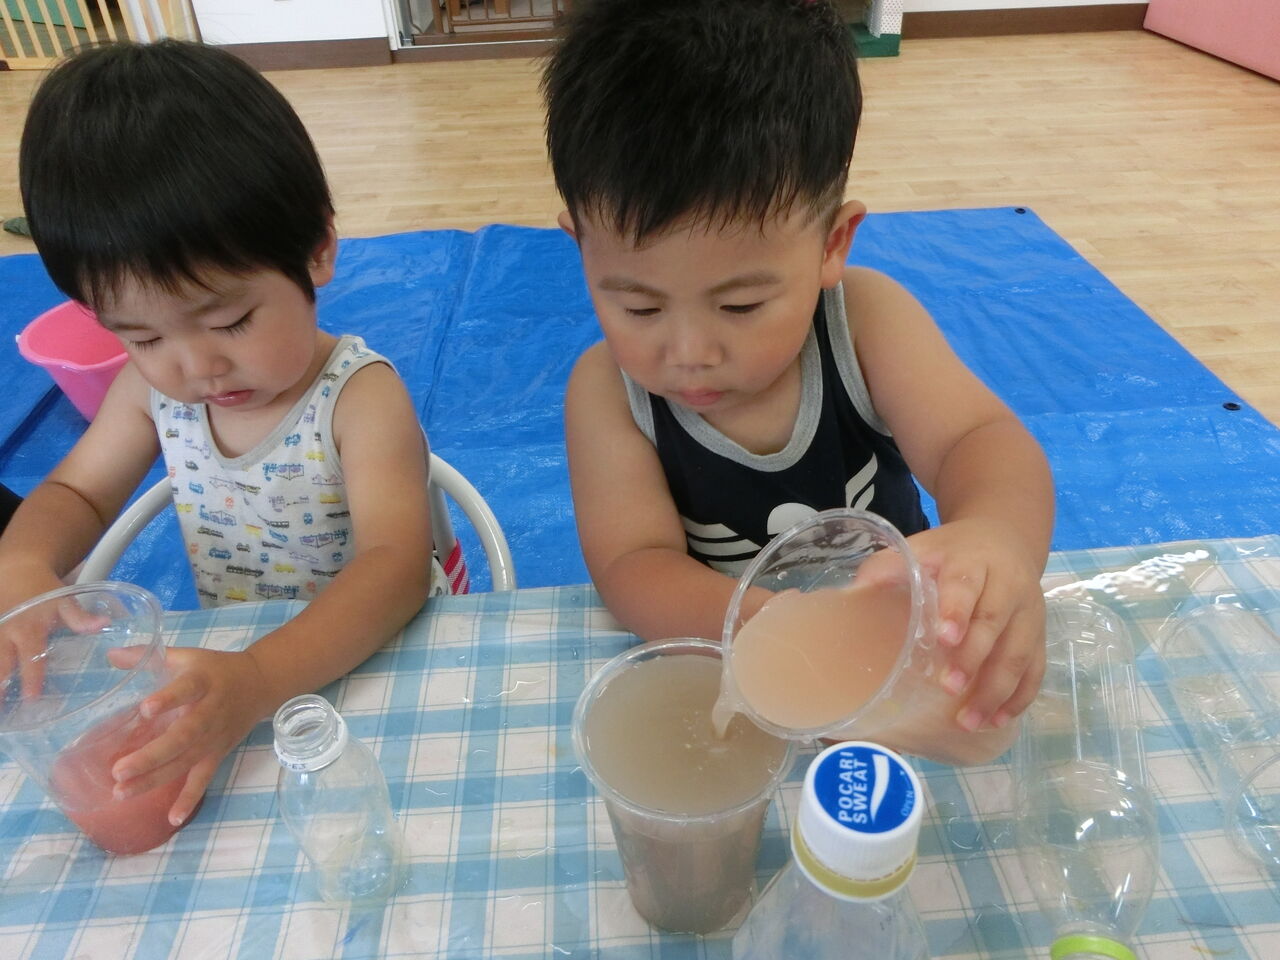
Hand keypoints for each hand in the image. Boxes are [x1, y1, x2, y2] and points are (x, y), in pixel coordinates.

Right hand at [0, 564, 95, 699]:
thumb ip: (79, 617)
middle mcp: (5, 635)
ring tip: (1, 709)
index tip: (31, 698)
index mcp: (27, 630)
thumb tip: (103, 625)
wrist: (15, 573)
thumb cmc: (44, 592)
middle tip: (4, 711)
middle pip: (0, 666)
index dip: (31, 677)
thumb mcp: (63, 601)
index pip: (30, 657)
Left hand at [107, 646, 272, 826]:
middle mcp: (209, 712)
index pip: (186, 689)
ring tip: (122, 792)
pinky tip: (172, 818)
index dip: (168, 699)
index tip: (145, 709)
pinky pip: (204, 778)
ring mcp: (215, 737)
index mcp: (202, 682)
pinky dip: (190, 798)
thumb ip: (148, 656)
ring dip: (156, 779)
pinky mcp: (218, 753)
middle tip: (119, 770)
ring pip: (187, 761)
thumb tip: (110, 655)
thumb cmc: (216, 669)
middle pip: (183, 736)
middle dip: (152, 755)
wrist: (260, 684)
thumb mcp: (188, 656)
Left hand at [904, 518, 1045, 732]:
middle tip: (948, 687)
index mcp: (974, 561)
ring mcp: (1029, 612)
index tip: (944, 638)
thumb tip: (855, 592)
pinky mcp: (1039, 634)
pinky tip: (998, 720)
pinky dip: (1019, 697)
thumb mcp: (922, 547)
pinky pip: (1035, 668)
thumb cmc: (952, 552)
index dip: (957, 611)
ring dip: (996, 689)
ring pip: (1019, 652)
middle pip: (995, 622)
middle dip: (974, 658)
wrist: (1004, 540)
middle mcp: (1008, 585)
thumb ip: (889, 565)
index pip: (967, 585)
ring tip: (970, 721)